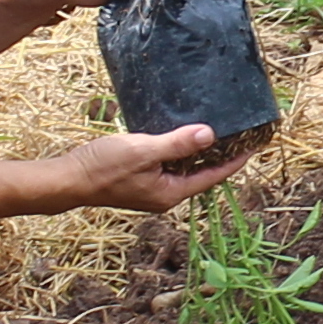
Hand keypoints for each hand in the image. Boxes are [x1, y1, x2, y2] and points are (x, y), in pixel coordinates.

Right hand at [54, 124, 227, 213]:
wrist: (68, 179)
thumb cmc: (103, 168)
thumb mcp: (144, 152)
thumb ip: (177, 144)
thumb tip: (210, 135)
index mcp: (171, 193)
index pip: (212, 176)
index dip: (234, 161)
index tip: (254, 145)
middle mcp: (165, 194)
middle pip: (201, 173)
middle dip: (219, 154)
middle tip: (237, 132)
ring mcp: (151, 188)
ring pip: (184, 168)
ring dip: (197, 150)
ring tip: (214, 128)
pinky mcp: (139, 179)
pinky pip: (167, 164)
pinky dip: (177, 149)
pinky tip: (177, 132)